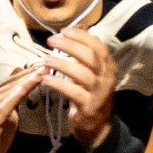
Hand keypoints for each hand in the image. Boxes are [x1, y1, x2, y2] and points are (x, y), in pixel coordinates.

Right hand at [0, 67, 43, 152]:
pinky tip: (23, 90)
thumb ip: (13, 97)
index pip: (12, 80)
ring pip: (8, 92)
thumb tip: (22, 77)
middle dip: (30, 74)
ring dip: (25, 82)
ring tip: (40, 74)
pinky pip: (3, 107)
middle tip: (46, 65)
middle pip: (11, 83)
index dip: (28, 72)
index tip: (45, 65)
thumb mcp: (7, 114)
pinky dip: (13, 97)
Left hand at [42, 27, 117, 147]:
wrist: (96, 127)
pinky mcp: (89, 107)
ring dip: (62, 64)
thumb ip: (85, 51)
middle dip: (70, 46)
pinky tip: (45, 79)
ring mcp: (99, 93)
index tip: (64, 31)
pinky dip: (59, 84)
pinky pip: (73, 92)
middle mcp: (107, 78)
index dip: (81, 36)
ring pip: (82, 73)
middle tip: (51, 41)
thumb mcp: (91, 72)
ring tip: (45, 60)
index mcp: (108, 66)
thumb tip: (80, 25)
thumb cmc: (90, 94)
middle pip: (90, 57)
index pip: (98, 46)